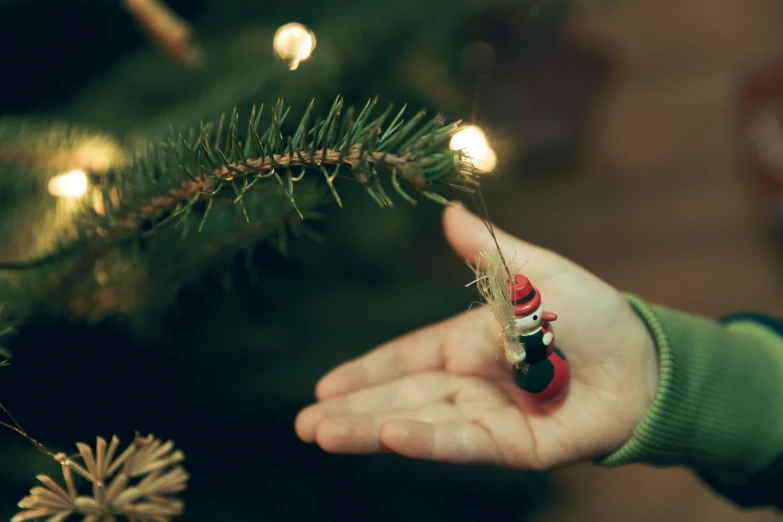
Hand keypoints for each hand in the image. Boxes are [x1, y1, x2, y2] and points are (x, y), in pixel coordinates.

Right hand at [295, 204, 658, 469]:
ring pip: (418, 423)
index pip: (404, 359)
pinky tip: (385, 435)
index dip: (364, 372)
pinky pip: (462, 442)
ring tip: (318, 433)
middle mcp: (472, 384)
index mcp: (470, 344)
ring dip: (367, 428)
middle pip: (399, 397)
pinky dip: (424, 438)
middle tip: (302, 425)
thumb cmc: (593, 313)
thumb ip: (488, 252)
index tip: (323, 386)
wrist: (648, 361)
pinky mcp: (515, 448)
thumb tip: (449, 211)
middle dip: (350, 410)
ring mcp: (490, 418)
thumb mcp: (533, 272)